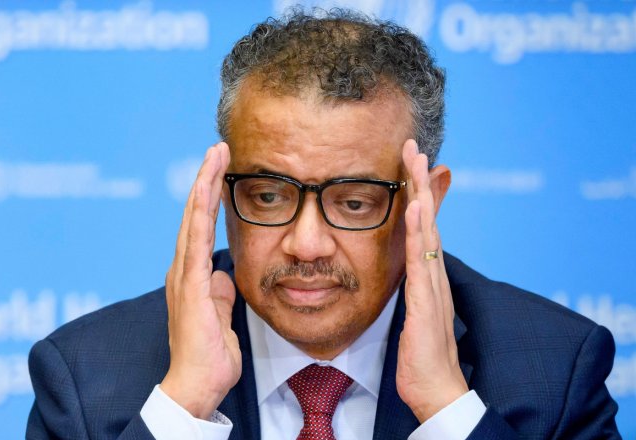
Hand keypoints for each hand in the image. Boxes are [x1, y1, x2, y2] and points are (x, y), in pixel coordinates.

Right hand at [160, 142, 240, 419]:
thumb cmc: (209, 357)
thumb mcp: (222, 316)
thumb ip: (221, 293)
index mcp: (191, 277)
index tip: (222, 169)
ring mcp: (183, 276)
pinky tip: (206, 189)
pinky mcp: (189, 286)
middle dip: (206, 179)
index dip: (209, 197)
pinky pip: (195, 241)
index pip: (201, 227)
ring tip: (215, 155)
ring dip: (204, 186)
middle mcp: (183, 271)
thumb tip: (224, 275)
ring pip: (192, 220)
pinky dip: (200, 212)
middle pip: (194, 215)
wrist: (196, 385)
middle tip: (219, 148)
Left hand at [396, 140, 467, 422]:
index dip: (416, 193)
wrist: (435, 389)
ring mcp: (433, 285)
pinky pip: (421, 260)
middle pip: (427, 218)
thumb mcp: (411, 311)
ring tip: (415, 162)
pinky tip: (415, 208)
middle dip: (420, 181)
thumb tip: (403, 270)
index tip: (408, 163)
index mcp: (428, 275)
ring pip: (426, 231)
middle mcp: (434, 274)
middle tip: (413, 146)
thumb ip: (409, 289)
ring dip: (420, 195)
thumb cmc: (420, 355)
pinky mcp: (426, 302)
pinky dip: (418, 232)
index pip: (421, 225)